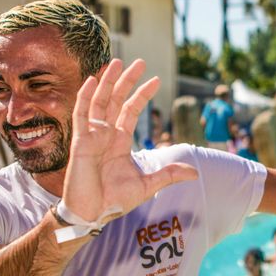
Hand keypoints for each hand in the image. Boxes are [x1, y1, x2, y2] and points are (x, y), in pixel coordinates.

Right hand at [62, 59, 196, 221]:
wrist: (93, 213)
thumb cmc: (115, 200)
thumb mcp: (148, 185)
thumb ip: (169, 175)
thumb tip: (195, 173)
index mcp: (120, 141)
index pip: (131, 111)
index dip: (142, 94)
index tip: (155, 80)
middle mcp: (106, 135)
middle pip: (116, 100)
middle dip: (127, 81)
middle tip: (140, 62)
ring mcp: (92, 136)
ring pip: (99, 101)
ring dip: (107, 82)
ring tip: (117, 62)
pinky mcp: (80, 142)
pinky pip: (80, 114)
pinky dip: (85, 97)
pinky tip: (92, 80)